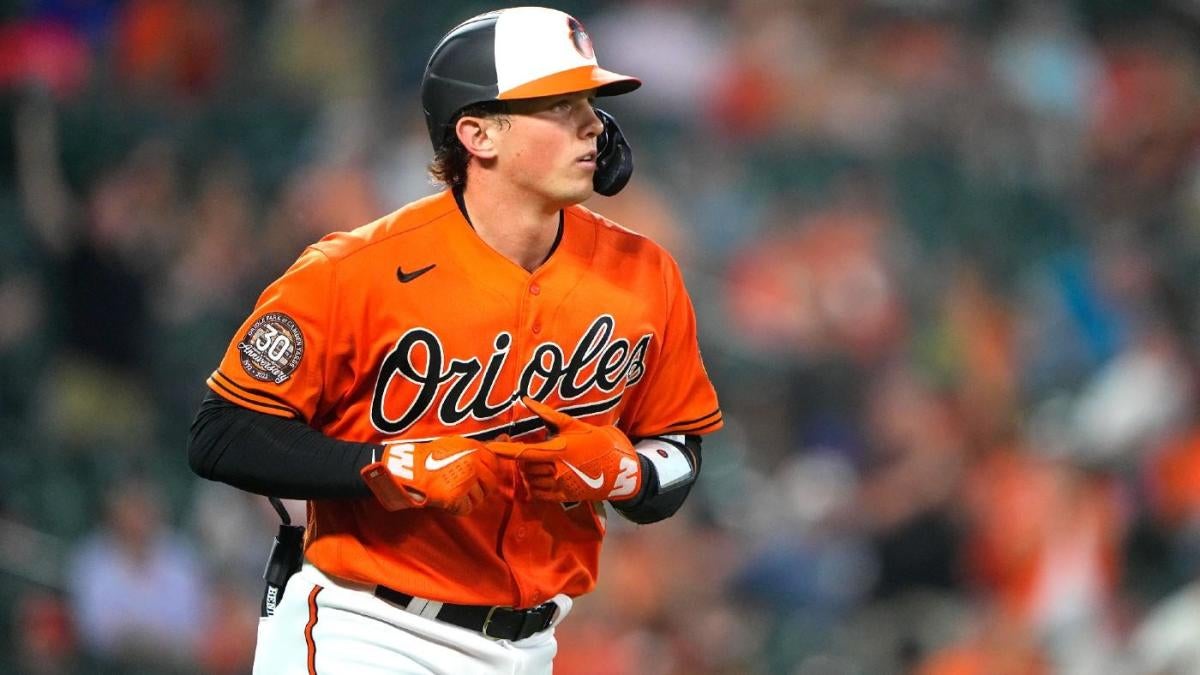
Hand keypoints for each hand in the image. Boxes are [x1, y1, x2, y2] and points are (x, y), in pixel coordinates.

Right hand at [361, 436, 498, 514]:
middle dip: (479, 487)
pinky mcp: (456, 498)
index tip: (474, 473)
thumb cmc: (431, 456)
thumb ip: (483, 445)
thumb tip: (507, 438)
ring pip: (479, 498)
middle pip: (491, 484)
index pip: (495, 465)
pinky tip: (447, 498)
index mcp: (475, 449)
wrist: (407, 469)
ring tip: (450, 489)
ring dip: (467, 497)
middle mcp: (473, 464)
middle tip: (462, 484)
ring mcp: (466, 481)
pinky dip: (458, 507)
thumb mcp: (458, 444)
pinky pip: (467, 508)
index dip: (485, 472)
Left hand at [490, 397, 641, 502]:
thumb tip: (526, 400)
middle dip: (522, 457)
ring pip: (530, 479)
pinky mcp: (564, 497)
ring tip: (540, 461)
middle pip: (525, 466)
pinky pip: (539, 493)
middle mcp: (556, 470)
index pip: (522, 452)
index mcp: (559, 450)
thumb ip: (548, 415)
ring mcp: (560, 486)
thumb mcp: (577, 425)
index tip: (487, 447)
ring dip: (529, 470)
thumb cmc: (601, 443)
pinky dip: (535, 484)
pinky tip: (543, 475)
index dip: (503, 450)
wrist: (624, 471)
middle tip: (532, 447)